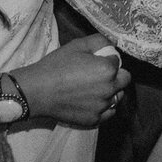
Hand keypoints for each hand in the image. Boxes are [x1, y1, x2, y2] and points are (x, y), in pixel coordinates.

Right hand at [14, 33, 131, 127]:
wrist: (37, 91)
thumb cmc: (56, 65)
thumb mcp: (78, 45)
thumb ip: (99, 41)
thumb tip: (112, 45)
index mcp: (107, 69)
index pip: (118, 61)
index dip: (108, 59)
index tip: (97, 61)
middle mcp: (109, 89)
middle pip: (124, 80)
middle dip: (116, 75)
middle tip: (99, 74)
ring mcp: (102, 106)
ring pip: (117, 97)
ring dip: (111, 92)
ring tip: (93, 88)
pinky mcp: (94, 119)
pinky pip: (108, 113)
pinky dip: (104, 107)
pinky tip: (92, 101)